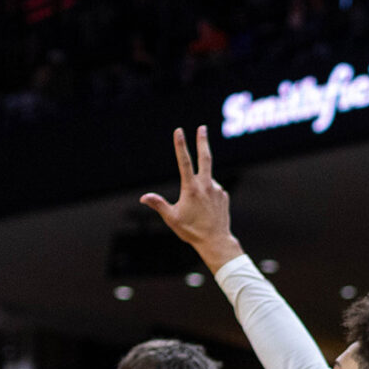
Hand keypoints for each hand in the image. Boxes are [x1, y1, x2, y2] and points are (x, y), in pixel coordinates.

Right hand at [138, 126, 245, 270]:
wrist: (216, 241)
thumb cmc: (192, 230)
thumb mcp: (172, 218)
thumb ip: (159, 205)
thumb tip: (143, 197)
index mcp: (192, 188)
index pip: (185, 162)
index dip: (181, 145)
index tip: (179, 131)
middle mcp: (206, 185)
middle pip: (205, 158)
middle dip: (203, 141)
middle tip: (202, 127)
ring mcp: (217, 189)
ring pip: (205, 180)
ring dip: (199, 188)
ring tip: (197, 210)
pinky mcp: (224, 195)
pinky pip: (212, 190)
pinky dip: (207, 194)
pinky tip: (206, 210)